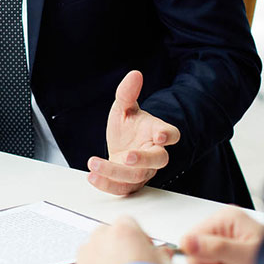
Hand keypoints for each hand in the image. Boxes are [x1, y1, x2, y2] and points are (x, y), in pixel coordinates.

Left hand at [73, 216, 178, 263]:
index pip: (129, 223)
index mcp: (123, 233)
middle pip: (107, 235)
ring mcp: (84, 260)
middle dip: (118, 246)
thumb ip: (163, 257)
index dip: (139, 237)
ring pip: (92, 252)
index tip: (146, 250)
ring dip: (103, 261)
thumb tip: (163, 256)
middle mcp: (99, 241)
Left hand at [88, 70, 180, 194]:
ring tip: (94, 164)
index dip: (168, 136)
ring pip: (136, 176)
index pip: (171, 134)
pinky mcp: (129, 183)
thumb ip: (127, 93)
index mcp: (157, 133)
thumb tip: (134, 74)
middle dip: (143, 160)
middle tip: (126, 156)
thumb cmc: (127, 127)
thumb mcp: (123, 108)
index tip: (159, 135)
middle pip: (159, 160)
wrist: (119, 145)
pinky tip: (92, 176)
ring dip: (114, 172)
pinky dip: (106, 185)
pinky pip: (122, 189)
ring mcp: (143, 170)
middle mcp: (153, 153)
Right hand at [179, 206, 263, 263]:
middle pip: (197, 251)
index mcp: (226, 217)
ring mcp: (228, 240)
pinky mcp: (231, 252)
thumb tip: (186, 241)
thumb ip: (216, 249)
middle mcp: (225, 226)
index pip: (191, 237)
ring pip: (205, 263)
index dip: (200, 257)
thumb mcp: (245, 256)